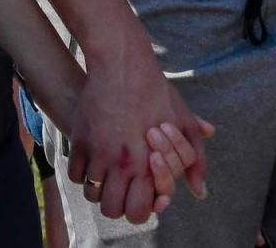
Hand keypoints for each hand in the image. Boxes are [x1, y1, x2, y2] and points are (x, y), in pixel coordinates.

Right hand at [66, 56, 213, 224]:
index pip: (139, 211)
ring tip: (105, 177)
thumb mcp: (183, 123)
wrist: (123, 64)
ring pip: (92, 194)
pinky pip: (75, 175)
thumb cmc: (156, 92)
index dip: (139, 209)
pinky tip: (92, 163)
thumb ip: (195, 160)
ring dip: (99, 190)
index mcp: (149, 163)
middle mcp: (123, 163)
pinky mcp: (80, 140)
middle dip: (116, 204)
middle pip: (112, 209)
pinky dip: (82, 174)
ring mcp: (99, 152)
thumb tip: (199, 192)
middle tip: (120, 190)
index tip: (138, 196)